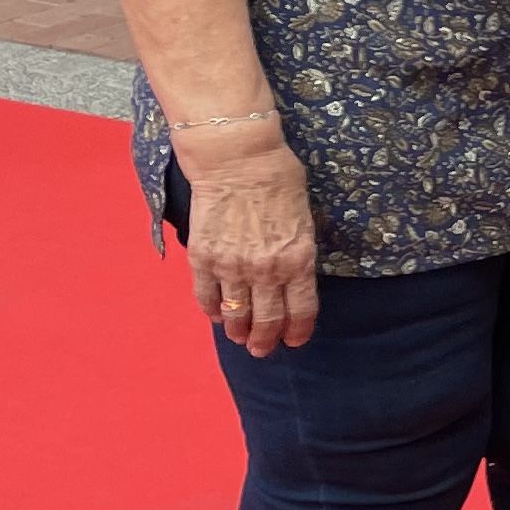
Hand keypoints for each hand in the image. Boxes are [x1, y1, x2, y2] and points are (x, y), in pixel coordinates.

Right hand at [182, 124, 318, 358]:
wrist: (237, 159)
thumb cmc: (279, 180)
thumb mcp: (305, 220)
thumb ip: (299, 253)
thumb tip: (293, 277)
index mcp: (298, 261)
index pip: (301, 311)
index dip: (297, 331)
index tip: (293, 340)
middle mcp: (266, 271)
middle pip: (267, 320)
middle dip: (265, 340)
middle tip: (262, 349)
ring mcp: (232, 267)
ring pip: (235, 314)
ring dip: (237, 330)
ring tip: (239, 336)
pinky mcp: (204, 258)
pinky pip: (205, 295)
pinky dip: (210, 310)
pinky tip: (215, 315)